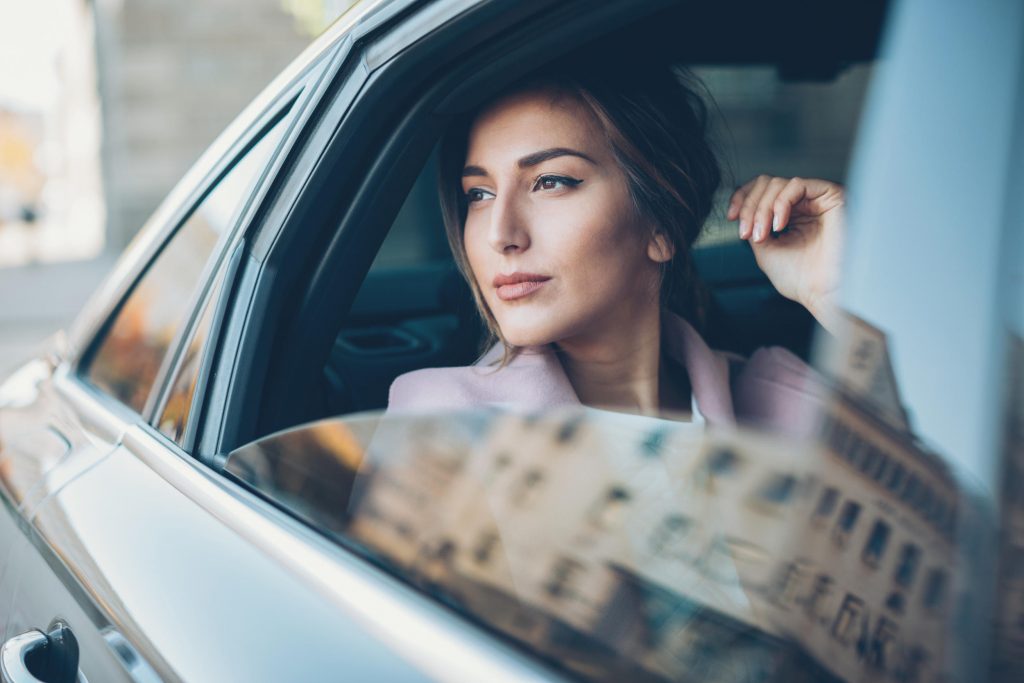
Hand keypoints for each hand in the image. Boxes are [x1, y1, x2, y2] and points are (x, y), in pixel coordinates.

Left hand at [727, 175, 845, 330]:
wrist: (823, 293)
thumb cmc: (801, 279)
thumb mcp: (765, 249)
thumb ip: (754, 226)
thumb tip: (743, 210)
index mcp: (791, 216)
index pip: (762, 191)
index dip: (743, 198)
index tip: (732, 216)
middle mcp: (805, 204)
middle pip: (767, 184)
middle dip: (749, 206)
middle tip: (746, 232)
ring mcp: (817, 199)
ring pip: (778, 184)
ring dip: (762, 209)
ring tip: (762, 235)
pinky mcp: (830, 196)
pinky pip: (796, 185)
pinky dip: (780, 203)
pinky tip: (779, 226)